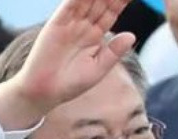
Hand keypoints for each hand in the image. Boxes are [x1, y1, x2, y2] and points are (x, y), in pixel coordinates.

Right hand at [0, 0, 134, 129]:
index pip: (112, 11)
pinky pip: (69, 5)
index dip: (122, 0)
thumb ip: (114, 52)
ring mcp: (70, 23)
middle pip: (101, 1)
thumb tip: (132, 36)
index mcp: (96, 35)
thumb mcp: (97, 69)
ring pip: (86, 0)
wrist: (45, 91)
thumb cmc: (71, 84)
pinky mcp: (56, 23)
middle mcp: (84, 25)